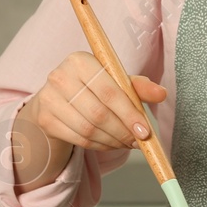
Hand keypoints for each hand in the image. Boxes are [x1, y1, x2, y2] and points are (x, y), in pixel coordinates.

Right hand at [21, 51, 165, 154]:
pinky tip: (110, 143)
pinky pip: (79, 139)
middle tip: (138, 141)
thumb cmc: (91, 87)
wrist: (57, 98)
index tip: (145, 131)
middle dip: (123, 131)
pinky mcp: (45, 119)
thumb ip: (138, 86)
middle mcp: (60, 76)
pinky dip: (99, 146)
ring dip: (113, 141)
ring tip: (126, 142)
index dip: (129, 114)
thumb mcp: (115, 80)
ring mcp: (49, 99)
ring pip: (88, 129)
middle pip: (98, 113)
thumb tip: (161, 93)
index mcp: (80, 60)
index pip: (109, 91)